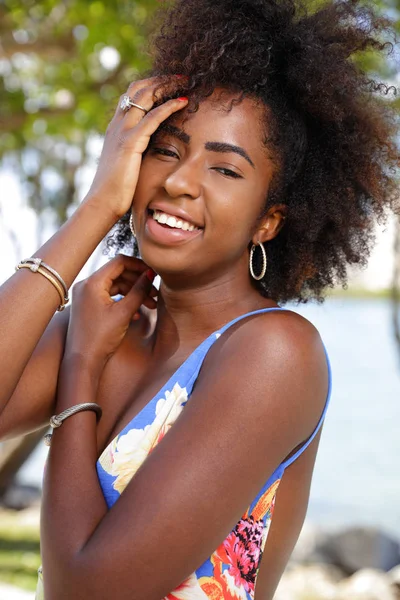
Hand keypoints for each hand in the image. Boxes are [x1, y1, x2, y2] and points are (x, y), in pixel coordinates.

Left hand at [64, 255, 156, 375]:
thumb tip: (151, 274)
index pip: (119, 262)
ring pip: (115, 285)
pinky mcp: (88, 305)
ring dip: (134, 293)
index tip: (153, 273)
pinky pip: (109, 296)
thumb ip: (139, 291)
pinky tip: (137, 313)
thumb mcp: (124, 313)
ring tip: (150, 304)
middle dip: (138, 281)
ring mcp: (86, 295)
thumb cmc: (100, 338)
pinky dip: (124, 300)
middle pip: (118, 273)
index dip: (139, 265)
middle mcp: (86, 285)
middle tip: (155, 292)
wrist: (83, 361)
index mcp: (92, 283)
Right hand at [85, 77, 187, 219]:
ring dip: (166, 85)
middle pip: (138, 89)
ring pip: (144, 96)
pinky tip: (183, 101)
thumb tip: (148, 154)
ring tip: (185, 81)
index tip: (170, 84)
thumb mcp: (126, 165)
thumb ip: (135, 154)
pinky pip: (152, 117)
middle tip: (181, 76)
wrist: (102, 203)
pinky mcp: (130, 143)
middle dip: (160, 79)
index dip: (151, 86)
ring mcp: (122, 132)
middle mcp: (117, 125)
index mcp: (116, 129)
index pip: (132, 96)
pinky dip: (169, 106)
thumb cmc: (116, 191)